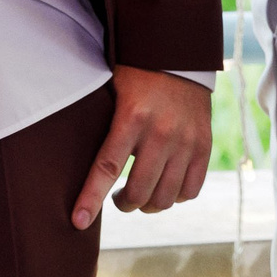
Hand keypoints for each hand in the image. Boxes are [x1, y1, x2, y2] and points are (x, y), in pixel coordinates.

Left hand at [71, 68, 210, 229]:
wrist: (180, 55)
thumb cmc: (136, 74)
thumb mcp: (112, 91)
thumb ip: (102, 125)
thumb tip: (73, 163)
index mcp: (132, 117)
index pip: (107, 167)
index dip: (91, 198)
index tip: (79, 222)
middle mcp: (161, 132)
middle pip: (139, 192)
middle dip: (123, 204)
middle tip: (118, 200)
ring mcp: (186, 141)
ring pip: (165, 198)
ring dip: (148, 205)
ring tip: (140, 195)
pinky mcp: (204, 146)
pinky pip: (190, 190)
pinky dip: (174, 197)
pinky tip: (164, 186)